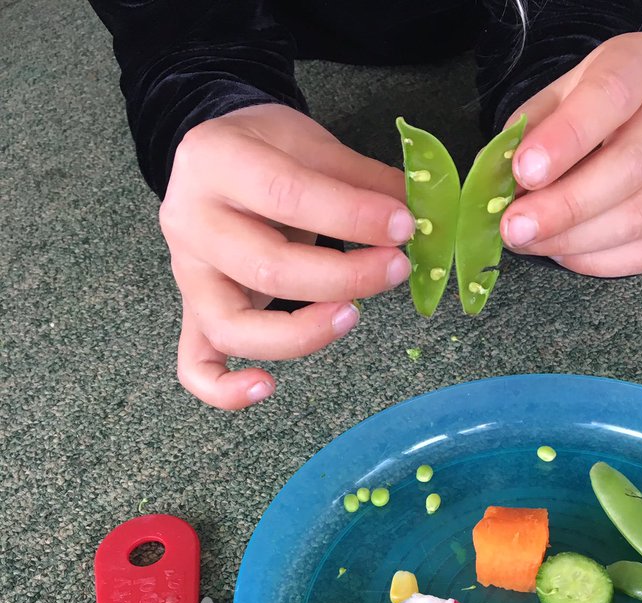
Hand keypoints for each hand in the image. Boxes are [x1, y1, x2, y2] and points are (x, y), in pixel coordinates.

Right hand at [159, 105, 414, 408]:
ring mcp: (188, 275)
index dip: (351, 216)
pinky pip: (196, 366)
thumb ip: (363, 181)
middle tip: (396, 268)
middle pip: (266, 268)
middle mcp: (190, 221)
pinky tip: (267, 387)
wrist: (215, 157)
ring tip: (352, 316)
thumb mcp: (311, 144)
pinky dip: (225, 390)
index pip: (286, 195)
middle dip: (343, 277)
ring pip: (232, 326)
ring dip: (301, 333)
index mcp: (216, 161)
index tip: (402, 227)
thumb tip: (423, 216)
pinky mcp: (192, 314)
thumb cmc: (267, 151)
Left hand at [500, 33, 641, 275]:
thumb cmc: (584, 113)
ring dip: (575, 240)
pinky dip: (598, 260)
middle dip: (566, 205)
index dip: (566, 137)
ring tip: (530, 242)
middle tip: (516, 227)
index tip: (524, 172)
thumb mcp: (551, 103)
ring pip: (641, 216)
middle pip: (631, 165)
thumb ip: (528, 137)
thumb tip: (503, 188)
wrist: (627, 122)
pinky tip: (564, 253)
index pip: (611, 95)